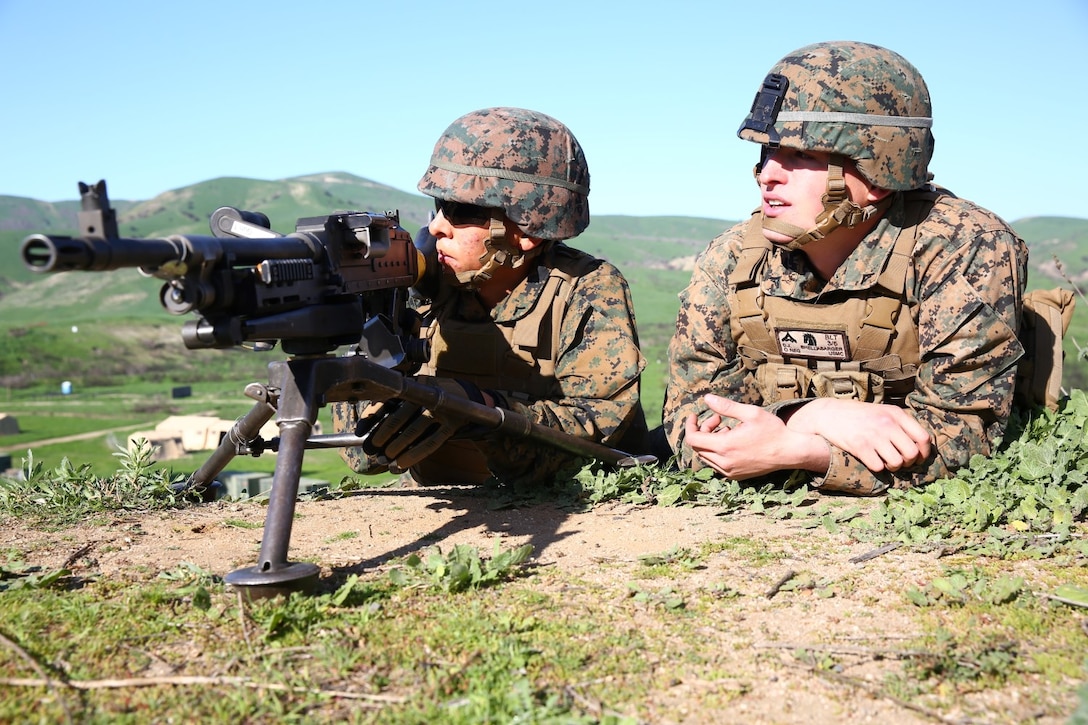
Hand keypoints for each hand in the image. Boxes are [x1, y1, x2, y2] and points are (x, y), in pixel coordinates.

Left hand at [358, 376, 486, 471]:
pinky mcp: (452, 424)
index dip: (371, 416)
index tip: (360, 432)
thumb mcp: (414, 398)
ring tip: (384, 459)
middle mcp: (427, 394)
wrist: (468, 397)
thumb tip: (365, 433)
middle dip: (381, 436)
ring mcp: (442, 409)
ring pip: (413, 430)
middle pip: (399, 416)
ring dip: (396, 447)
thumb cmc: (430, 402)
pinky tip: (401, 464)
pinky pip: (431, 442)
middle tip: (371, 450)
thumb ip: (394, 409)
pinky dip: (413, 455)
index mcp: (413, 385)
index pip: (387, 399)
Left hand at [683, 394, 829, 479]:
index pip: (693, 439)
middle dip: (703, 430)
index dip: (690, 425)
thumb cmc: (772, 430)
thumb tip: (706, 399)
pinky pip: (716, 464)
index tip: (695, 415)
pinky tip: (732, 441)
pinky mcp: (735, 476)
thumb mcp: (750, 413)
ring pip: (706, 456)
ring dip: (710, 441)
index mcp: (725, 447)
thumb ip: (726, 406)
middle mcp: (724, 463)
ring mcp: (729, 471)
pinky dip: (717, 452)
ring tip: (727, 429)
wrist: (790, 452)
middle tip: (718, 420)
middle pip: (697, 447)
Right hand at [784, 398, 931, 471]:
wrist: (828, 413)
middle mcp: (887, 423)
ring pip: (897, 462)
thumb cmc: (857, 415)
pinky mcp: (860, 446)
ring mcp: (873, 435)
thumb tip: (919, 445)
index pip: (924, 437)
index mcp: (895, 414)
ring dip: (893, 467)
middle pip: (912, 453)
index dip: (924, 452)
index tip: (917, 458)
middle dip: (907, 462)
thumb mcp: (881, 411)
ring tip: (885, 461)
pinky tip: (871, 460)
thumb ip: (899, 423)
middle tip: (898, 461)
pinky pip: (878, 467)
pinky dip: (877, 467)